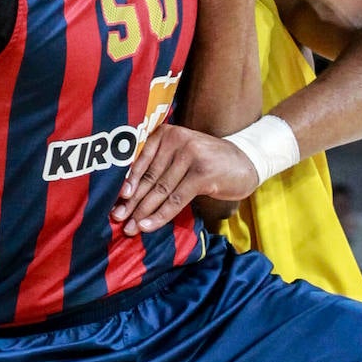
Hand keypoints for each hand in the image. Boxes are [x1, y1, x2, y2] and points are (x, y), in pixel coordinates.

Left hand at [110, 126, 260, 234]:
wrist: (247, 161)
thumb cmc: (208, 161)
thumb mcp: (181, 155)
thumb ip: (159, 166)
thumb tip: (128, 193)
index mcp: (165, 134)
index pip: (140, 161)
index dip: (126, 184)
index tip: (114, 202)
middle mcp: (176, 140)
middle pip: (148, 177)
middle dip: (131, 201)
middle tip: (118, 219)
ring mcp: (190, 155)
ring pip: (160, 190)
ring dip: (143, 212)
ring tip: (131, 228)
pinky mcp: (202, 173)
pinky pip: (176, 199)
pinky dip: (160, 215)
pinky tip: (148, 226)